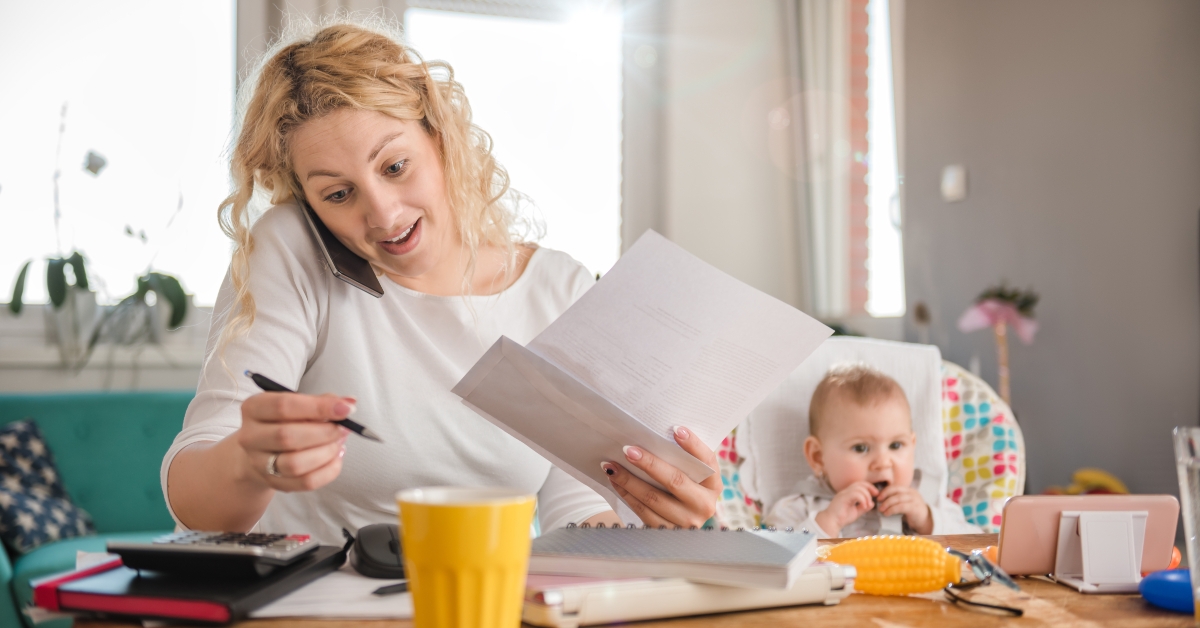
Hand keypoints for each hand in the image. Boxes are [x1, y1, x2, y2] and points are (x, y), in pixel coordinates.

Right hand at [236, 392, 351, 492]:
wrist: (263, 449)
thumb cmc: (285, 421)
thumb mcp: (298, 403)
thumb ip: (322, 401)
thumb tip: (350, 403)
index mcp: (254, 408)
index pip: (284, 406)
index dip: (319, 407)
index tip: (345, 409)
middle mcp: (250, 436)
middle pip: (287, 437)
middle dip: (324, 432)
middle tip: (342, 428)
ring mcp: (259, 463)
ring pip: (295, 464)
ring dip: (326, 453)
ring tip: (338, 443)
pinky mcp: (273, 482)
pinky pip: (305, 482)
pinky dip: (328, 470)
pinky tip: (335, 458)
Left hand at [602, 426, 719, 527]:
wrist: (680, 522)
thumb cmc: (684, 487)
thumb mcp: (691, 475)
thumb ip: (682, 458)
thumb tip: (658, 433)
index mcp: (713, 485)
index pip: (708, 460)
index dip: (693, 445)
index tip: (676, 429)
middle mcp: (704, 505)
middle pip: (675, 481)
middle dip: (649, 463)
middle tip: (628, 450)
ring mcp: (686, 521)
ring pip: (653, 498)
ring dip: (628, 480)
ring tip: (612, 465)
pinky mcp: (666, 531)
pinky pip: (642, 511)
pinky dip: (626, 494)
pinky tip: (615, 481)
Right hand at [814, 481, 878, 535]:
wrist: (831, 522)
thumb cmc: (841, 518)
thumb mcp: (856, 512)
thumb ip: (863, 507)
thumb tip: (872, 503)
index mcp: (848, 493)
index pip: (859, 484)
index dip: (869, 487)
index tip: (876, 494)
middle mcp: (845, 491)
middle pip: (860, 483)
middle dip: (870, 488)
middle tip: (876, 495)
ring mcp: (844, 494)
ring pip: (859, 488)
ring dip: (867, 496)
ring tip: (868, 505)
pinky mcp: (843, 498)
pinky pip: (856, 494)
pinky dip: (863, 500)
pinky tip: (864, 506)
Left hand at [877, 484, 932, 533]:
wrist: (925, 521)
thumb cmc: (911, 512)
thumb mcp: (904, 503)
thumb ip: (895, 499)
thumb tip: (880, 500)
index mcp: (909, 490)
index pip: (895, 486)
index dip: (885, 491)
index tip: (878, 497)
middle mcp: (912, 493)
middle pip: (896, 491)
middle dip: (885, 496)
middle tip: (878, 503)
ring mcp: (915, 500)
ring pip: (898, 498)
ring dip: (887, 504)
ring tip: (881, 510)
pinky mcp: (915, 508)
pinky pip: (901, 507)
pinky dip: (892, 509)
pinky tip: (887, 513)